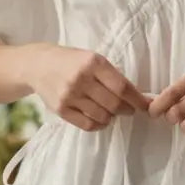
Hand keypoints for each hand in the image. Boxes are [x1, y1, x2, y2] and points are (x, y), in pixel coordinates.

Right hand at [27, 45, 148, 132]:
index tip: (146, 106)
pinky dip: (99, 125)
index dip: (137, 99)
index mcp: (93, 63)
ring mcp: (69, 96)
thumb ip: (111, 75)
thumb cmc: (72, 61)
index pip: (122, 87)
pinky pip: (87, 125)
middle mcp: (81, 79)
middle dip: (127, 110)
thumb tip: (137, 96)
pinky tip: (100, 119)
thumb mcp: (92, 59)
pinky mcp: (61, 109)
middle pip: (114, 104)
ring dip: (112, 117)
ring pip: (102, 116)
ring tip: (111, 111)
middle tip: (129, 110)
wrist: (38, 65)